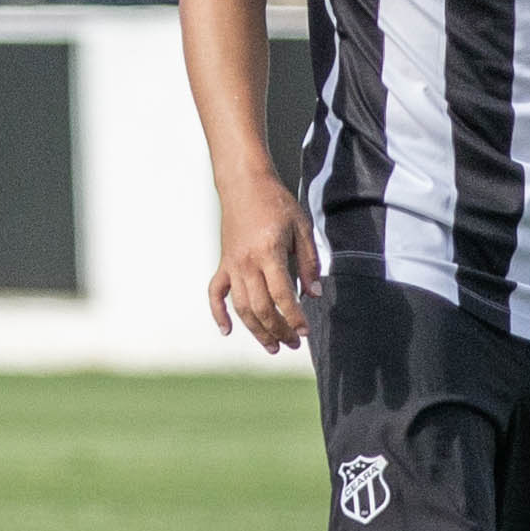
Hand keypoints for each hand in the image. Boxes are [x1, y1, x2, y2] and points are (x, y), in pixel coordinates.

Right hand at [209, 171, 319, 351]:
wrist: (245, 184)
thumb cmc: (277, 203)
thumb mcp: (301, 228)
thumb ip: (308, 262)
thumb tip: (313, 295)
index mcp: (268, 252)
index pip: (282, 295)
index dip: (294, 317)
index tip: (305, 331)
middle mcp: (246, 263)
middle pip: (260, 307)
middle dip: (278, 330)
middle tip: (293, 344)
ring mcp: (232, 265)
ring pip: (241, 307)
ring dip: (256, 330)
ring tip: (272, 346)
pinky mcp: (223, 264)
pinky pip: (215, 294)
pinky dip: (218, 314)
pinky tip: (227, 331)